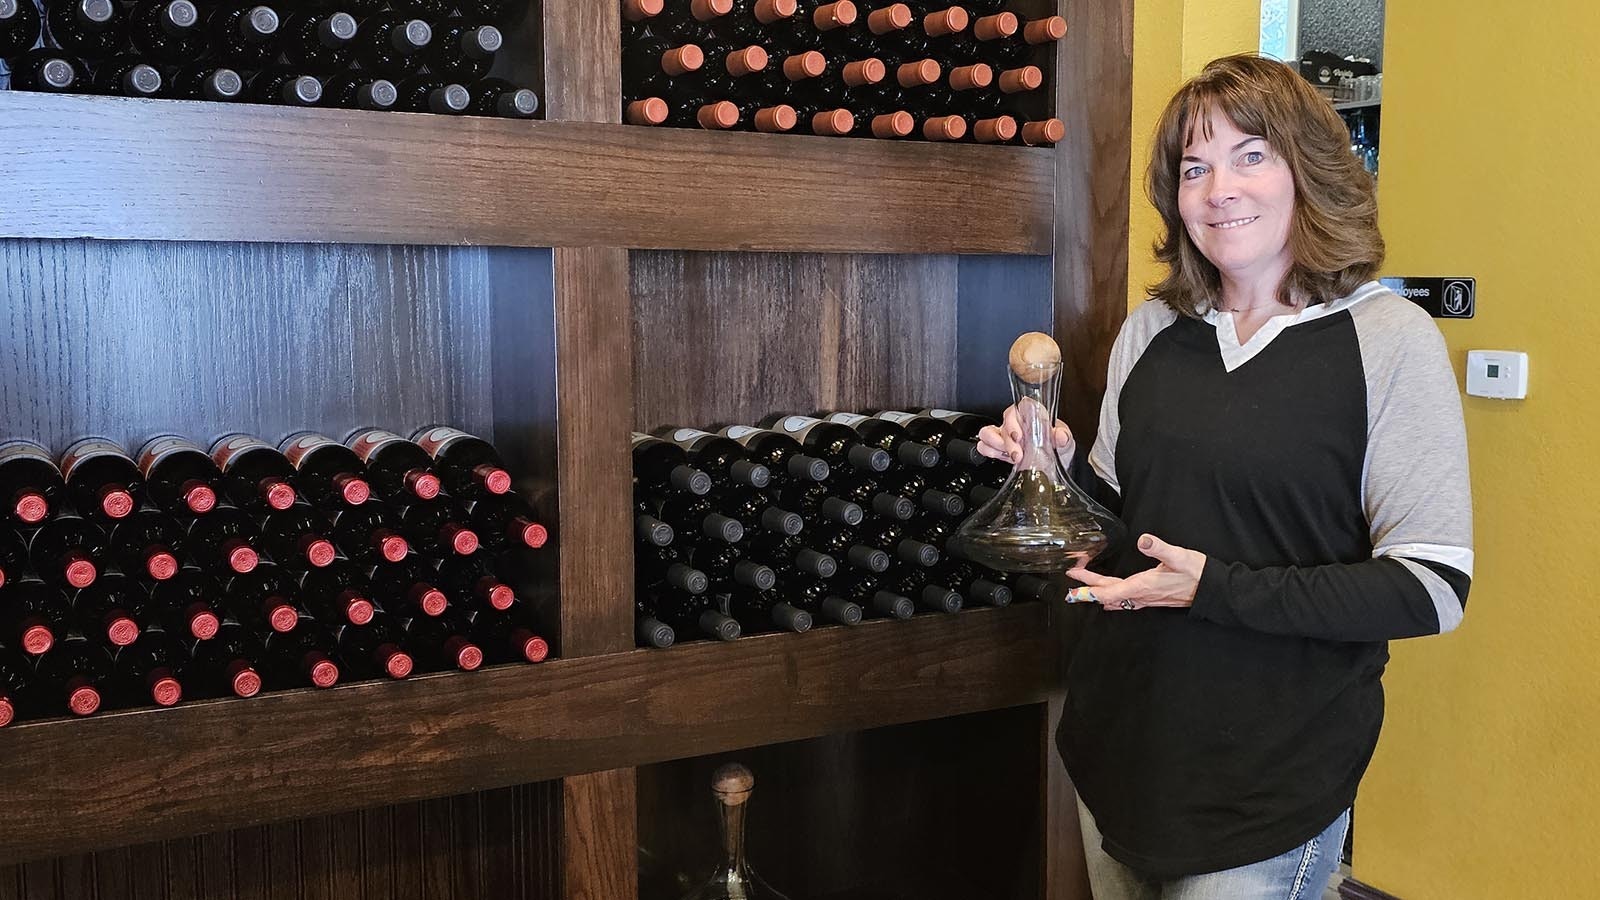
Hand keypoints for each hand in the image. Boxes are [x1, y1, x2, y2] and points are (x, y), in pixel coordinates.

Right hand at [975, 405, 1074, 466]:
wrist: (1053, 467)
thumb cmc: (1058, 450)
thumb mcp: (1066, 445)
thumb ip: (1063, 438)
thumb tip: (1060, 435)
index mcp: (1035, 415)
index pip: (1021, 406)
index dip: (1016, 419)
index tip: (1019, 435)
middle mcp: (1018, 422)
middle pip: (1005, 420)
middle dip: (1008, 440)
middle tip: (1017, 454)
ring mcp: (1005, 434)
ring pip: (988, 431)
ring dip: (995, 444)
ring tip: (1009, 456)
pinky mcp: (997, 447)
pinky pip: (984, 444)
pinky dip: (989, 451)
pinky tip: (1002, 457)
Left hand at [1066, 534, 1205, 610]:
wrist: (1214, 590)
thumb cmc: (1197, 573)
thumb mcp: (1179, 556)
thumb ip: (1160, 548)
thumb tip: (1143, 540)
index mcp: (1143, 585)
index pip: (1109, 590)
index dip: (1089, 589)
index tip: (1073, 588)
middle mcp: (1142, 595)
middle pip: (1109, 593)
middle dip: (1088, 586)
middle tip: (1071, 578)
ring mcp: (1147, 598)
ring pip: (1117, 597)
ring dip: (1099, 592)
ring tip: (1083, 588)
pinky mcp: (1153, 598)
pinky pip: (1127, 601)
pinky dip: (1114, 598)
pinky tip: (1111, 600)